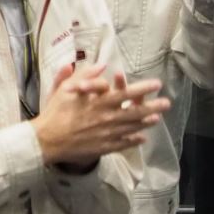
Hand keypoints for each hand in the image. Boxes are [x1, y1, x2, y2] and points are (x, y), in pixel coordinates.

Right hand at [31, 61, 168, 166]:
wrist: (46, 140)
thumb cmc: (55, 112)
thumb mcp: (66, 89)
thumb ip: (86, 75)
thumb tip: (103, 65)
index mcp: (99, 103)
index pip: (125, 94)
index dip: (142, 89)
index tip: (156, 84)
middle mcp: (106, 119)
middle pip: (134, 113)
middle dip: (152, 107)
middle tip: (167, 103)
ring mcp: (106, 135)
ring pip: (131, 128)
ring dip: (146, 123)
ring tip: (158, 119)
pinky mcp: (102, 148)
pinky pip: (121, 144)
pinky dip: (133, 141)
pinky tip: (142, 139)